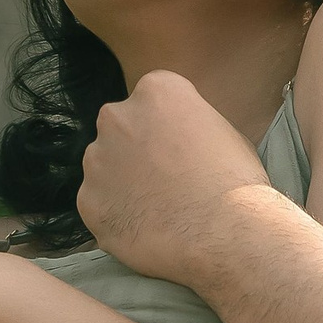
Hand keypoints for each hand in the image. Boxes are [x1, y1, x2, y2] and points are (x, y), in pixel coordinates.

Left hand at [76, 70, 275, 283]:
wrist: (224, 232)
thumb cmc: (235, 181)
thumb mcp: (224, 131)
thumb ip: (189, 125)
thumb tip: (179, 138)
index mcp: (156, 90)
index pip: (153, 99)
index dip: (167, 126)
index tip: (180, 148)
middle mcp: (117, 117)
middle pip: (121, 128)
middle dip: (137, 149)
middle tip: (164, 179)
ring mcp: (97, 160)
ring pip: (104, 166)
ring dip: (122, 181)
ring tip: (156, 208)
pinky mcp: (86, 200)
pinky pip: (98, 204)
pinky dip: (115, 214)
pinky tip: (144, 227)